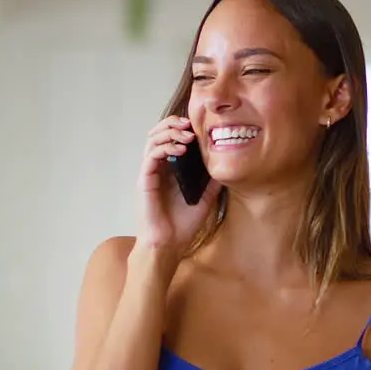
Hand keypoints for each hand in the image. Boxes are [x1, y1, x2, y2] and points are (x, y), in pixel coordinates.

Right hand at [135, 116, 222, 254]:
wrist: (168, 246)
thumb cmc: (182, 227)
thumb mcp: (205, 200)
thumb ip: (211, 183)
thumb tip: (225, 168)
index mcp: (170, 170)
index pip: (171, 139)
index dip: (182, 128)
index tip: (200, 126)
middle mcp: (158, 168)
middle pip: (158, 134)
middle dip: (173, 123)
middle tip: (190, 124)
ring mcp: (150, 173)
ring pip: (152, 140)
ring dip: (169, 132)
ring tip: (187, 135)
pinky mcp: (145, 180)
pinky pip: (151, 156)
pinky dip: (164, 147)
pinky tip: (181, 150)